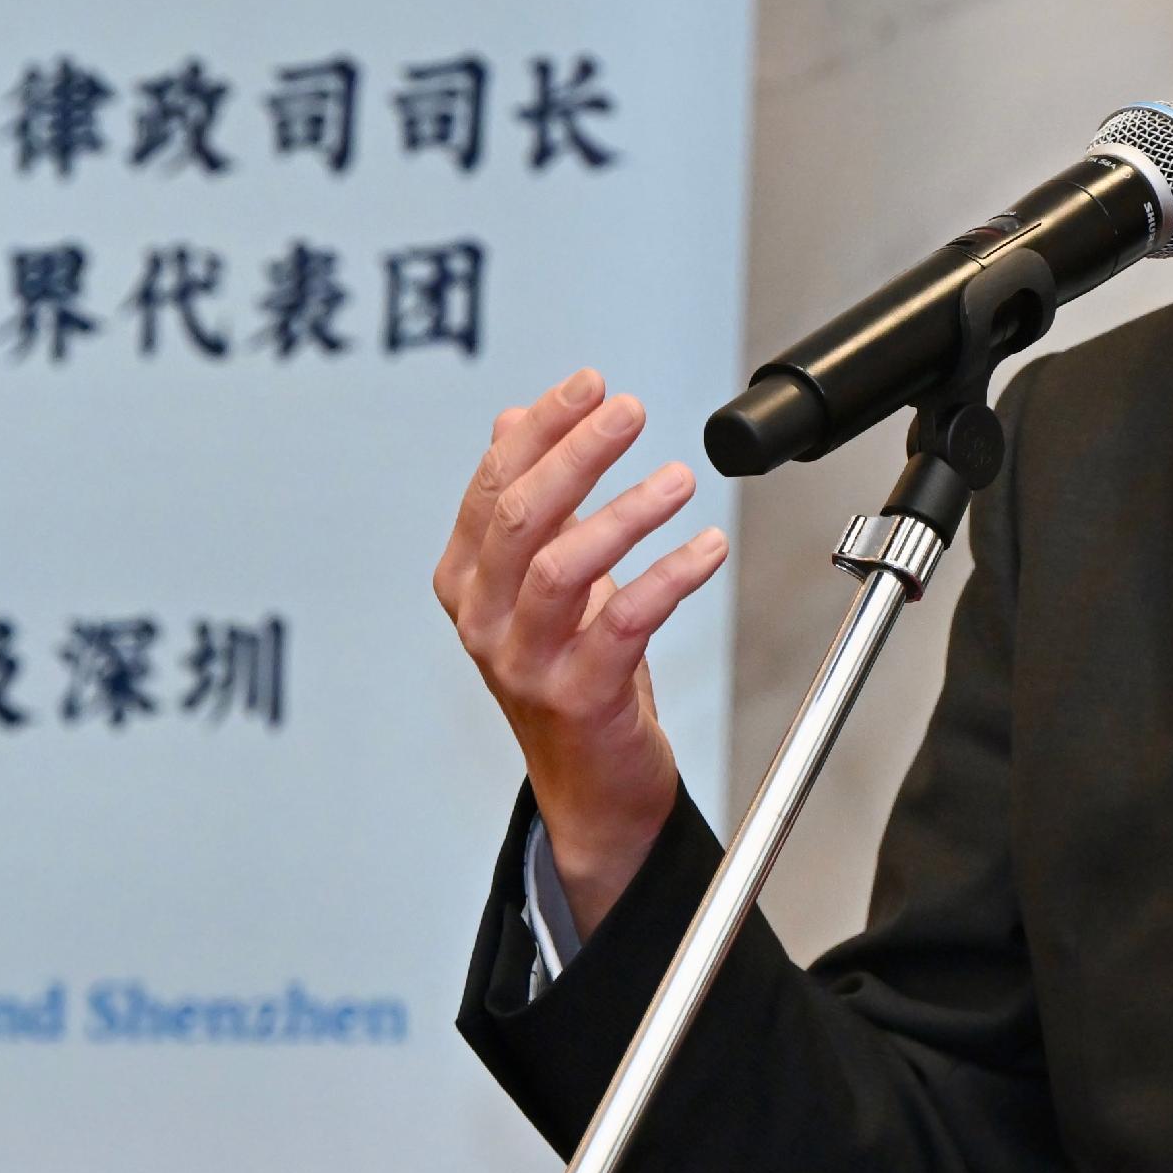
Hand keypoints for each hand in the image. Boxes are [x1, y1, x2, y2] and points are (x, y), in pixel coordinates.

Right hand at [432, 369, 731, 940]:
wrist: (590, 786)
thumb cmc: (570, 674)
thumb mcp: (536, 583)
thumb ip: (524, 502)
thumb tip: (512, 418)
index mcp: (466, 582)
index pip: (493, 485)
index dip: (542, 428)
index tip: (591, 385)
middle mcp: (484, 621)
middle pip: (522, 516)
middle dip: (577, 453)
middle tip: (630, 411)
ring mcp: (525, 663)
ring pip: (563, 568)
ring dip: (625, 512)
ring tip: (678, 477)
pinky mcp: (578, 698)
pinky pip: (625, 623)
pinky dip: (670, 576)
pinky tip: (706, 546)